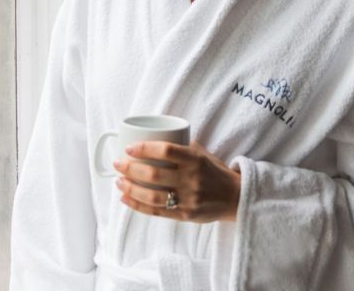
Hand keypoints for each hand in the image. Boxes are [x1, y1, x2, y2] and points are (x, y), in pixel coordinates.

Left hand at [112, 140, 240, 222]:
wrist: (235, 197)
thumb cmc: (215, 172)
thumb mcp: (203, 154)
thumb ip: (182, 147)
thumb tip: (154, 139)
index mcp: (196, 160)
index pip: (167, 151)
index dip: (145, 148)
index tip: (129, 148)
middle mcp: (192, 179)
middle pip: (154, 174)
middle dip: (130, 169)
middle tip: (118, 163)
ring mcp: (188, 199)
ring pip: (152, 195)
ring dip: (131, 188)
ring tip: (118, 182)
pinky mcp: (185, 215)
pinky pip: (157, 211)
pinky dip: (138, 205)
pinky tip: (125, 198)